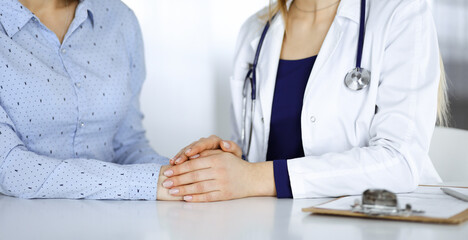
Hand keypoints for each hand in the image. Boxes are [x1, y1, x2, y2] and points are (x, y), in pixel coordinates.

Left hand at [161, 151, 275, 201]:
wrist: (253, 178)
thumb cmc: (235, 166)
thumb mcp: (223, 155)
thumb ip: (207, 154)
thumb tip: (190, 157)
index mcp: (217, 159)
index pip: (193, 164)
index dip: (179, 168)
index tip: (168, 171)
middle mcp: (219, 171)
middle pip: (193, 176)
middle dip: (177, 180)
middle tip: (165, 182)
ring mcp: (222, 183)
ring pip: (198, 187)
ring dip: (183, 190)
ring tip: (172, 191)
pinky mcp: (225, 194)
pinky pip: (208, 197)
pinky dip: (196, 198)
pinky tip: (186, 198)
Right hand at [170, 135, 241, 164]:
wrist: (229, 165)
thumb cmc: (232, 160)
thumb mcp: (235, 154)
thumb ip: (232, 148)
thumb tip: (225, 143)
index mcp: (214, 141)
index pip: (204, 142)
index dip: (196, 148)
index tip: (190, 154)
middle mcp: (204, 143)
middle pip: (192, 146)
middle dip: (184, 154)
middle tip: (179, 161)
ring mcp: (197, 148)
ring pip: (186, 150)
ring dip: (179, 157)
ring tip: (173, 164)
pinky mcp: (192, 154)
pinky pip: (183, 156)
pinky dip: (178, 160)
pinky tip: (171, 165)